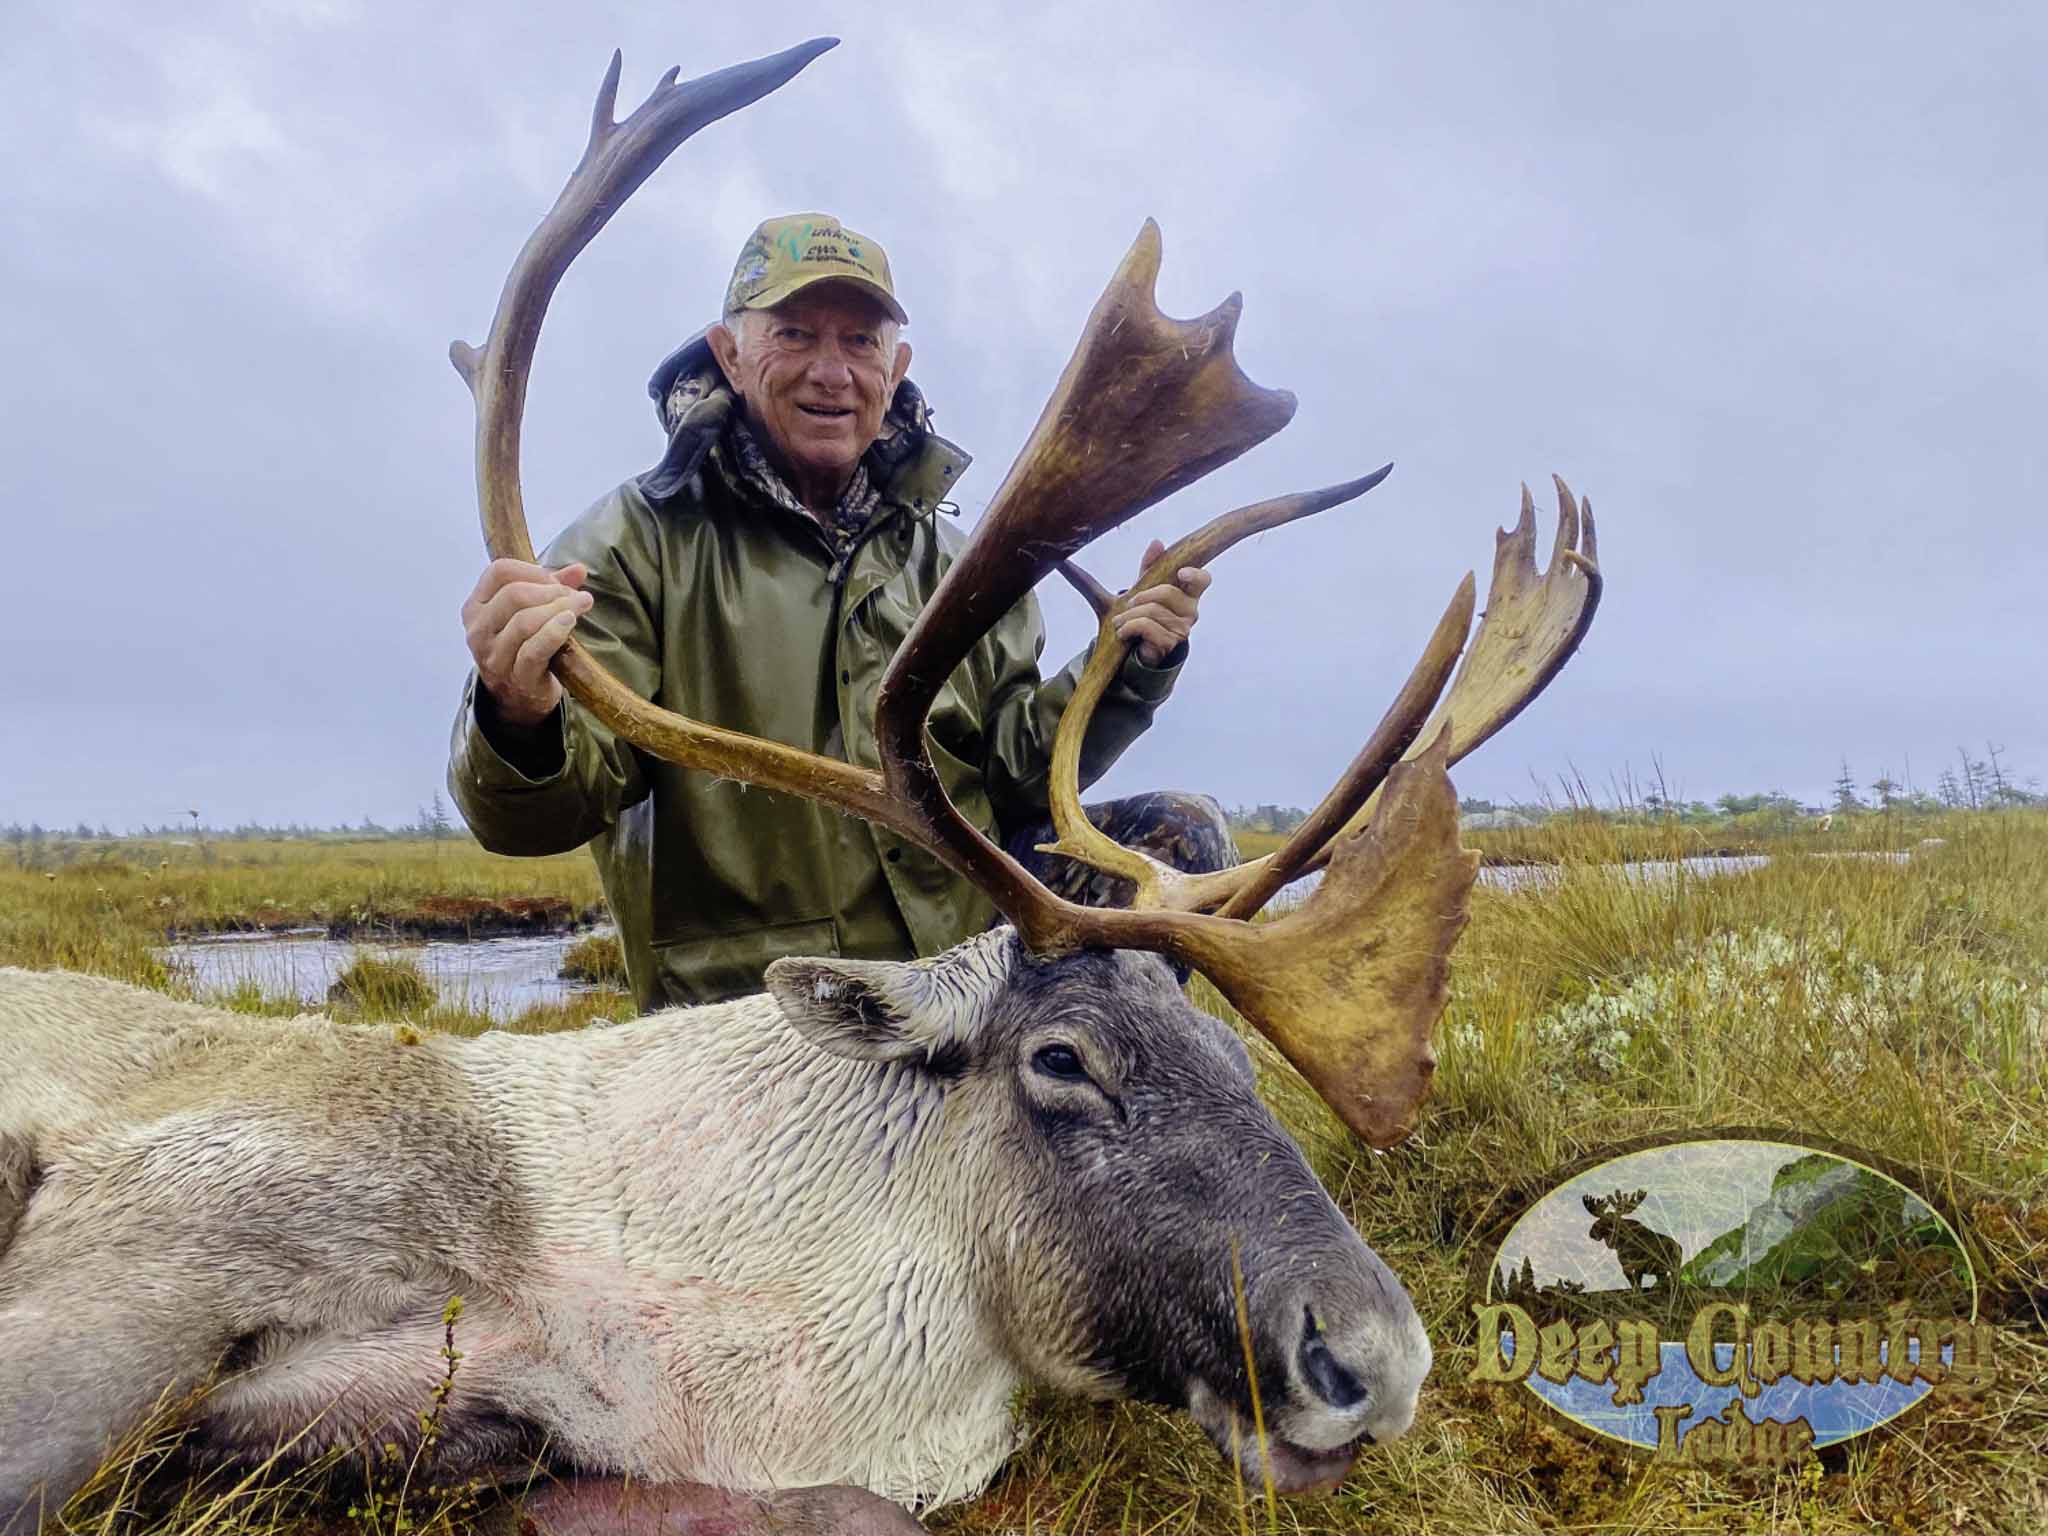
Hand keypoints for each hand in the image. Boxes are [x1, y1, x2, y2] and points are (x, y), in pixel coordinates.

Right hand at [462, 558, 591, 727]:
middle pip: (513, 595)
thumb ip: (553, 587)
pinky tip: (569, 621)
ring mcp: (493, 656)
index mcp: (476, 607)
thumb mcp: (530, 612)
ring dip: (558, 608)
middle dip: (550, 591)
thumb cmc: (524, 646)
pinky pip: (534, 650)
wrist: (519, 697)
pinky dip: (554, 632)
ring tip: (581, 605)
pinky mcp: (516, 677)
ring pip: (524, 621)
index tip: (557, 581)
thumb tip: (579, 569)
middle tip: (575, 596)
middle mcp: (478, 630)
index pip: (499, 572)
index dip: (533, 570)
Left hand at [1113, 539, 1209, 665]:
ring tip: (1119, 621)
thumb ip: (1150, 565)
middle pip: (1168, 593)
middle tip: (1128, 602)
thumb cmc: (1146, 611)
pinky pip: (1146, 627)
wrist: (1139, 645)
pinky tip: (1122, 632)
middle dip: (1141, 596)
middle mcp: (1191, 611)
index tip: (1181, 573)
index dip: (1195, 575)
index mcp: (1189, 593)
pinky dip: (1129, 627)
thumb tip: (1157, 542)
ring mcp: (1182, 628)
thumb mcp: (1145, 586)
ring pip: (1152, 611)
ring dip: (1129, 615)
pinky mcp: (1170, 643)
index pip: (1203, 580)